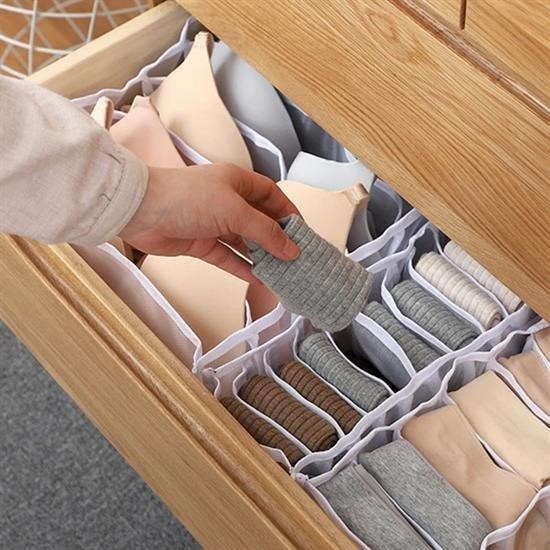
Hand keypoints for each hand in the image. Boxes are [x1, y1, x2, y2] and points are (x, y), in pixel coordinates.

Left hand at [119, 163, 299, 282]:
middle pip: (259, 221)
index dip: (287, 211)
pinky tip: (259, 278)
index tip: (302, 231)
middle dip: (276, 238)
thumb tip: (290, 248)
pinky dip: (243, 267)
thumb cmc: (185, 197)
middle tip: (295, 256)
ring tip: (281, 271)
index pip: (270, 195)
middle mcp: (227, 201)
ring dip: (262, 256)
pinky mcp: (202, 244)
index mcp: (237, 182)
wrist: (142, 211)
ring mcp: (214, 224)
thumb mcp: (234, 210)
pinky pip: (229, 257)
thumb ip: (265, 231)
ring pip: (245, 242)